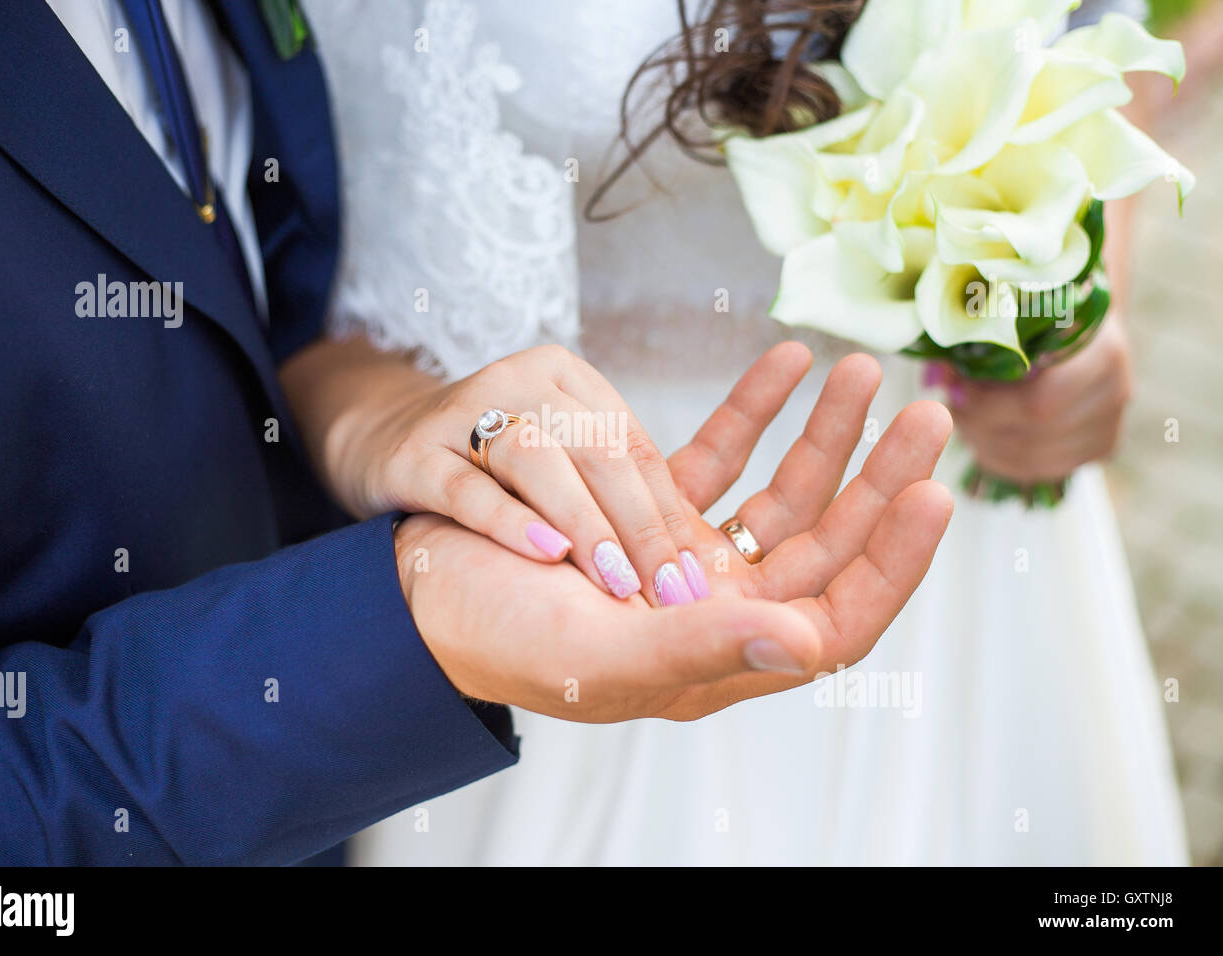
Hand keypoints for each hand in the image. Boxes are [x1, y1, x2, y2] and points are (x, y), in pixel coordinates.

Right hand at [329, 342, 811, 606]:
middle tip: (668, 593)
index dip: (668, 513)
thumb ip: (615, 488)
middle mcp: (519, 382)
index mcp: (569, 380)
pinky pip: (466, 486)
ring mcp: (460, 413)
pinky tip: (545, 554)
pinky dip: (509, 520)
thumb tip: (693, 560)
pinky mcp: (412, 453)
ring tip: (615, 582)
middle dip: (640, 526)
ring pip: (537, 458)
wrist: (381, 444)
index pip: (633, 445)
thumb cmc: (491, 469)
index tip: (695, 578)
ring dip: (584, 523)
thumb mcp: (560, 461)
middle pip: (596, 448)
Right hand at [395, 351, 954, 720]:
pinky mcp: (652, 512)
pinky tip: (783, 361)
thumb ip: (705, 646)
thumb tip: (813, 642)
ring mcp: (690, 559)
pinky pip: (720, 456)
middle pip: (824, 544)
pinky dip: (751, 410)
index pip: (837, 619)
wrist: (421, 593)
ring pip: (781, 493)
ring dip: (822, 433)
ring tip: (858, 369)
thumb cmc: (501, 640)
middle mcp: (717, 610)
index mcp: (716, 656)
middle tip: (926, 413)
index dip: (892, 562)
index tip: (931, 493)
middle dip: (877, 479)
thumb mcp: (602, 652)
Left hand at [935, 317, 1132, 483]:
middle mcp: (1115, 390)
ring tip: (965, 420)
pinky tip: (985, 437)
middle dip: (980, 425)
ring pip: (1035, 459)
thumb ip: (975, 340)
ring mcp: (1111, 423)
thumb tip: (936, 378)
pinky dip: (1004, 459)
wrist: (1081, 322)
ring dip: (986, 444)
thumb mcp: (1008, 312)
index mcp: (1102, 349)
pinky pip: (1044, 470)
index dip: (987, 405)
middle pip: (1035, 436)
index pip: (1040, 402)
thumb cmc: (1037, 313)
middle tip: (952, 407)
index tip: (954, 390)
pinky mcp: (1101, 446)